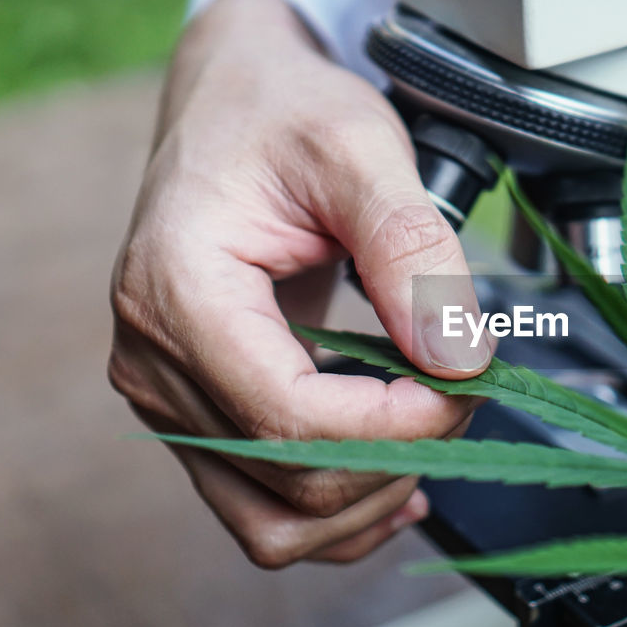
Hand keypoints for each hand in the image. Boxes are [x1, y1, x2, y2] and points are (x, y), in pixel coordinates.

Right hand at [108, 0, 492, 567]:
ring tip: (433, 428)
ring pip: (277, 522)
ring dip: (374, 496)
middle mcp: (157, 362)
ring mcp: (173, 399)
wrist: (235, 104)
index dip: (398, 423)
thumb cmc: (282, 112)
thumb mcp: (359, 149)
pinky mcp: (203, 415)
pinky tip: (399, 472)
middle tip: (466, 387)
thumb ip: (412, 252)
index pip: (290, 419)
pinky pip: (269, 510)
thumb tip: (460, 356)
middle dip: (403, 451)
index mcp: (178, 293)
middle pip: (291, 481)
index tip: (469, 382)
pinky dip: (343, 509)